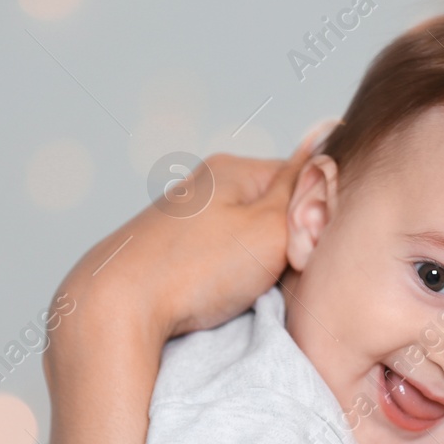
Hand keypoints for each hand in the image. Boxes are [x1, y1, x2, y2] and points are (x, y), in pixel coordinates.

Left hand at [44, 134, 320, 388]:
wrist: (115, 308)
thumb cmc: (194, 269)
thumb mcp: (271, 227)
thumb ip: (304, 191)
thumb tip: (327, 135)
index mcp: (233, 169)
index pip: (302, 183)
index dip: (314, 220)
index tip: (306, 250)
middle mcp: (205, 187)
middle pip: (273, 215)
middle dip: (285, 247)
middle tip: (277, 277)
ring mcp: (184, 222)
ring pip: (246, 244)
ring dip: (257, 270)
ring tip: (243, 293)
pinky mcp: (168, 255)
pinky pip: (217, 265)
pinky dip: (226, 284)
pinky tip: (217, 301)